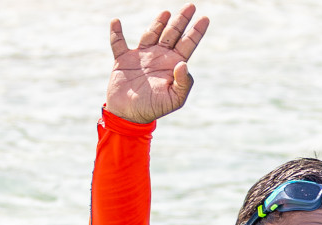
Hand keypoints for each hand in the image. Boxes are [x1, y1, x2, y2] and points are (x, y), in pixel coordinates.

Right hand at [105, 6, 209, 123]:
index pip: (187, 44)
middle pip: (172, 33)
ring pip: (151, 33)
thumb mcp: (174, 99)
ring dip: (158, 22)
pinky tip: (116, 22)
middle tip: (191, 6)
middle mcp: (159, 56)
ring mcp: (141, 56)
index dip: (196, 31)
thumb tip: (183, 63)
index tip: (205, 18)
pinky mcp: (123, 59)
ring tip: (166, 13)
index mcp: (172, 64)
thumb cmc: (153, 109)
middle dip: (181, 20)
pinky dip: (116, 33)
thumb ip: (183, 83)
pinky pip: (118, 43)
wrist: (129, 116)